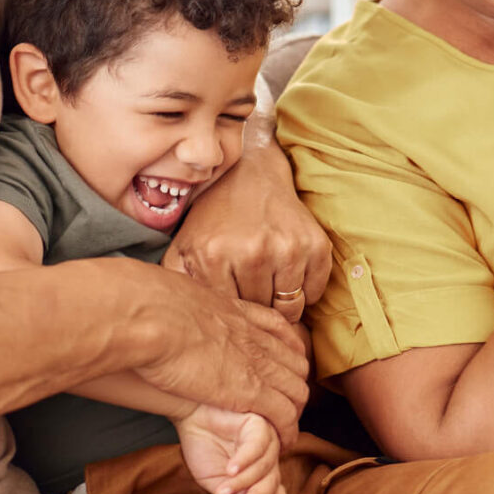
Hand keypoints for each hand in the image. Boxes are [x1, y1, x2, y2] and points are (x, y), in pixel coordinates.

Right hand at [129, 264, 311, 445]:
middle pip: (295, 363)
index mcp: (237, 313)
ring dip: (293, 411)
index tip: (276, 368)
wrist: (151, 317)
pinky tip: (281, 442)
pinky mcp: (251, 390)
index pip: (279, 332)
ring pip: (296, 390)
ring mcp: (257, 362)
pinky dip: (287, 431)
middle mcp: (254, 336)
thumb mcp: (173, 296)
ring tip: (283, 429)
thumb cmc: (148, 306)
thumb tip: (165, 303)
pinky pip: (284, 414)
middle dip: (292, 385)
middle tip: (281, 404)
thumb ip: (182, 304)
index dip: (283, 353)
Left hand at [166, 139, 329, 322]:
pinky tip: (288, 271)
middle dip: (256, 305)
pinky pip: (314, 294)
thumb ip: (177, 282)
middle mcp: (253, 252)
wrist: (250, 174)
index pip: (229, 312)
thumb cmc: (215, 217)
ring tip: (268, 279)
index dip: (233, 309)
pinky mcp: (316, 245)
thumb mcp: (184, 245)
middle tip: (251, 285)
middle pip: (261, 313)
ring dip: (281, 302)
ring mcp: (289, 249)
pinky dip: (304, 291)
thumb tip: (179, 319)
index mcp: (214, 255)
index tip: (233, 294)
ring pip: (291, 309)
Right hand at [175, 405, 288, 493]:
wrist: (190, 419)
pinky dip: (245, 459)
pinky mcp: (259, 424)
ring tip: (222, 491)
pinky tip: (230, 469)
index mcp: (261, 471)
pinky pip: (258, 445)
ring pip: (265, 465)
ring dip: (244, 481)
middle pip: (272, 479)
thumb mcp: (217, 482)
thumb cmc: (203, 449)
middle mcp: (268, 456)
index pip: (274, 489)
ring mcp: (266, 439)